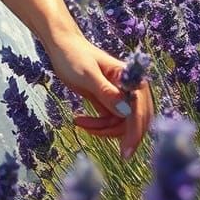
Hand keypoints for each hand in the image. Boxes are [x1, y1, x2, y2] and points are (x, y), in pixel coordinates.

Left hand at [45, 30, 153, 159]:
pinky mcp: (108, 101)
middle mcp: (129, 87)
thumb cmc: (73, 55)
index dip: (135, 130)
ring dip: (103, 129)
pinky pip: (110, 120)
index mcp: (129, 77)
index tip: (126, 151)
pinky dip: (98, 125)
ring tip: (80, 123)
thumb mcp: (87, 74)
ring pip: (121, 123)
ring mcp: (119, 95)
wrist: (60, 46)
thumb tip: (126, 112)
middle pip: (135, 119)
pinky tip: (80, 122)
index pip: (139, 108)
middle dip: (122, 134)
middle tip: (116, 154)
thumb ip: (106, 92)